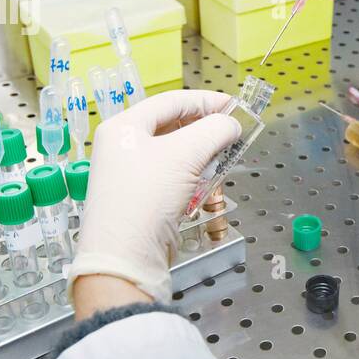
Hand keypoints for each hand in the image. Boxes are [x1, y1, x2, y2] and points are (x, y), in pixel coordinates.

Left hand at [67, 90, 241, 303]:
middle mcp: (124, 147)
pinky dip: (194, 178)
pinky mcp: (141, 199)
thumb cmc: (146, 198)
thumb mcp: (185, 155)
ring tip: (223, 161)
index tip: (235, 106)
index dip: (206, 101)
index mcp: (124, 127)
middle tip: (232, 134)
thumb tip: (232, 124)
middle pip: (173, 127)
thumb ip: (214, 131)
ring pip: (176, 154)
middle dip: (206, 131)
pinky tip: (208, 185)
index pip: (171, 101)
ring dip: (203, 156)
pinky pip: (173, 177)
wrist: (126, 256)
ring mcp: (131, 174)